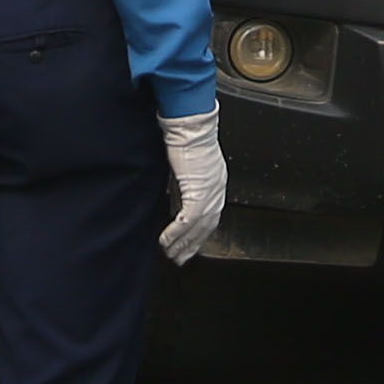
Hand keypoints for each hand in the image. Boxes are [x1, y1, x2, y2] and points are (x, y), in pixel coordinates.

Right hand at [158, 109, 228, 264]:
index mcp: (215, 181)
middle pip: (207, 227)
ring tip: (171, 255)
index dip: (200, 233)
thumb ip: (184, 178)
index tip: (191, 245)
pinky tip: (165, 242)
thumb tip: (173, 191)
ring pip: (197, 228)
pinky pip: (187, 221)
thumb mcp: (186, 161)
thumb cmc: (186, 134)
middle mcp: (217, 190)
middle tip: (181, 259)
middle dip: (193, 245)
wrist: (189, 124)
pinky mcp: (198, 192)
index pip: (210, 215)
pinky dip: (175, 234)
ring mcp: (209, 192)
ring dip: (182, 244)